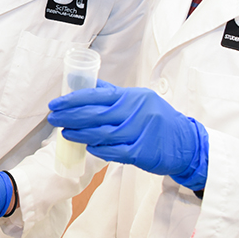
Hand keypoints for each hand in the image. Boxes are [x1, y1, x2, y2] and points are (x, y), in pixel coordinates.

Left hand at [48, 81, 208, 189]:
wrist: (185, 141)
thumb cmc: (157, 117)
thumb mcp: (138, 99)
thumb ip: (112, 93)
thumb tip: (86, 84)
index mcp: (131, 96)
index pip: (96, 95)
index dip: (72, 100)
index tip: (55, 103)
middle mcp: (135, 112)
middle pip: (95, 114)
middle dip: (70, 116)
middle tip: (53, 118)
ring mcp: (139, 132)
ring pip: (102, 134)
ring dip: (80, 134)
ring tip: (65, 133)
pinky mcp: (142, 153)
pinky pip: (114, 152)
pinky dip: (98, 149)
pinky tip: (87, 147)